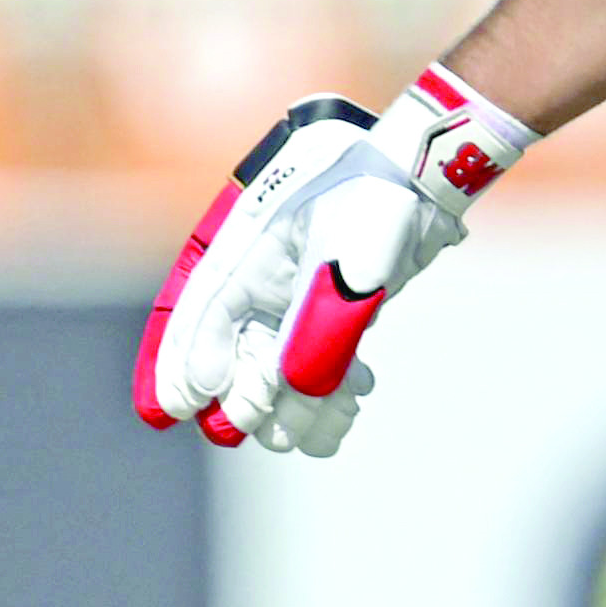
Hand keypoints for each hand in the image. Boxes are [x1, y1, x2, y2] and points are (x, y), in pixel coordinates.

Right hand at [135, 63, 533, 456]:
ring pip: (279, 368)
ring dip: (299, 404)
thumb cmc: (376, 199)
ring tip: (330, 424)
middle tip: (268, 429)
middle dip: (248, 399)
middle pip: (235, 354)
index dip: (186, 363)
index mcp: (246, 252)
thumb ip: (320, 320)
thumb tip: (294, 388)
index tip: (184, 406)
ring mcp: (294, 297)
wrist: (422, 177)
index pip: (201, 316)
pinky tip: (354, 402)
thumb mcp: (348, 254)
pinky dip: (333, 389)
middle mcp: (262, 280)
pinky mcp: (328, 311)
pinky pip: (318, 362)